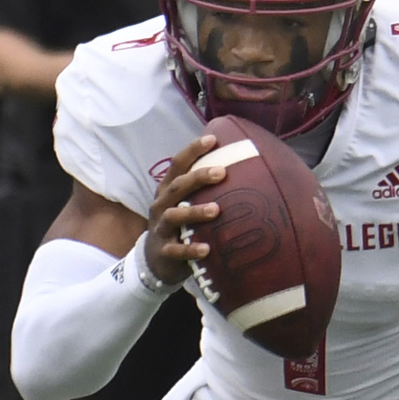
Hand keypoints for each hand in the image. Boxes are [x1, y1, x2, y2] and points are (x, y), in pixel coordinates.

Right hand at [144, 135, 226, 284]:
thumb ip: (205, 190)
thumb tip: (242, 170)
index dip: (192, 151)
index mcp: (169, 191)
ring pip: (175, 216)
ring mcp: (162, 228)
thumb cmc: (181, 226)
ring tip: (217, 210)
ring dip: (195, 212)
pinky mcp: (164, 251)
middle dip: (198, 178)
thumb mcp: (187, 204)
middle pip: (177, 187)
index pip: (177, 165)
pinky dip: (191, 249)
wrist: (156, 260)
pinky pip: (176, 250)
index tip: (212, 139)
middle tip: (222, 172)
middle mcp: (162, 206)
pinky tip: (208, 249)